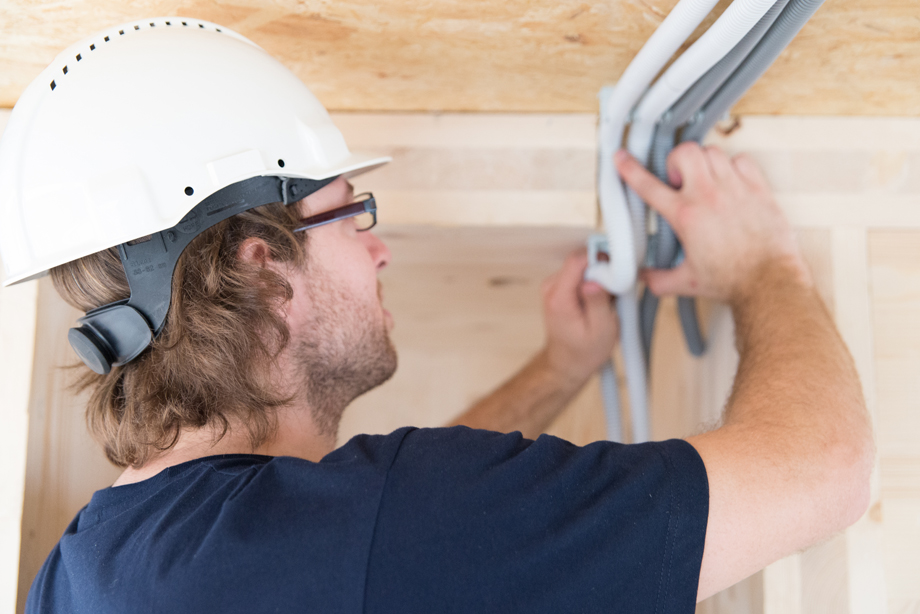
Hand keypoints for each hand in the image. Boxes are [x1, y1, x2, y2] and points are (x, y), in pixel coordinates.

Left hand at [540, 250, 618, 384]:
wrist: (568, 362)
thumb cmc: (584, 352)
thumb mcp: (601, 331)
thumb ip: (599, 302)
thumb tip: (596, 279)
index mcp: (559, 298)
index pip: (577, 260)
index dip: (601, 260)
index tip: (616, 272)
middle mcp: (551, 287)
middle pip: (582, 260)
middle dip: (603, 271)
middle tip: (614, 293)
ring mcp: (554, 285)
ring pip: (583, 266)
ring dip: (600, 278)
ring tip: (606, 301)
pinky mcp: (560, 286)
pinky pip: (581, 273)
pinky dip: (594, 283)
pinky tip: (599, 300)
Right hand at [615, 143, 810, 304]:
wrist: (768, 281)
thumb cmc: (732, 280)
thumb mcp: (686, 282)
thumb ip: (659, 279)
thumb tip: (646, 278)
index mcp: (686, 217)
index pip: (649, 186)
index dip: (629, 169)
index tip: (622, 158)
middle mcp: (709, 197)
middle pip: (685, 152)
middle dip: (677, 161)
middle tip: (680, 180)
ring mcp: (735, 189)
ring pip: (713, 152)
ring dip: (704, 162)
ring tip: (706, 180)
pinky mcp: (758, 189)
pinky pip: (742, 160)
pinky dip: (734, 165)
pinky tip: (732, 181)